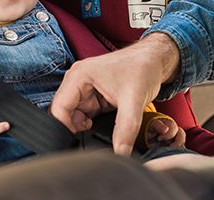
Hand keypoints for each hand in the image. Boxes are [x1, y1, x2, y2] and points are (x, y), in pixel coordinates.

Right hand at [50, 33, 179, 155]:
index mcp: (79, 76)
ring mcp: (84, 90)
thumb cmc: (142, 67)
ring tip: (100, 129)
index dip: (64, 128)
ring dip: (84, 128)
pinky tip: (102, 125)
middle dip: (74, 129)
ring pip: (73, 117)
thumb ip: (126, 128)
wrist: (154, 60)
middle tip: (90, 138)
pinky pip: (84, 116)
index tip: (76, 143)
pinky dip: (90, 125)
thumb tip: (121, 153)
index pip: (59, 108)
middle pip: (63, 114)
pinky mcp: (92, 97)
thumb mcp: (134, 99)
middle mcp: (76, 82)